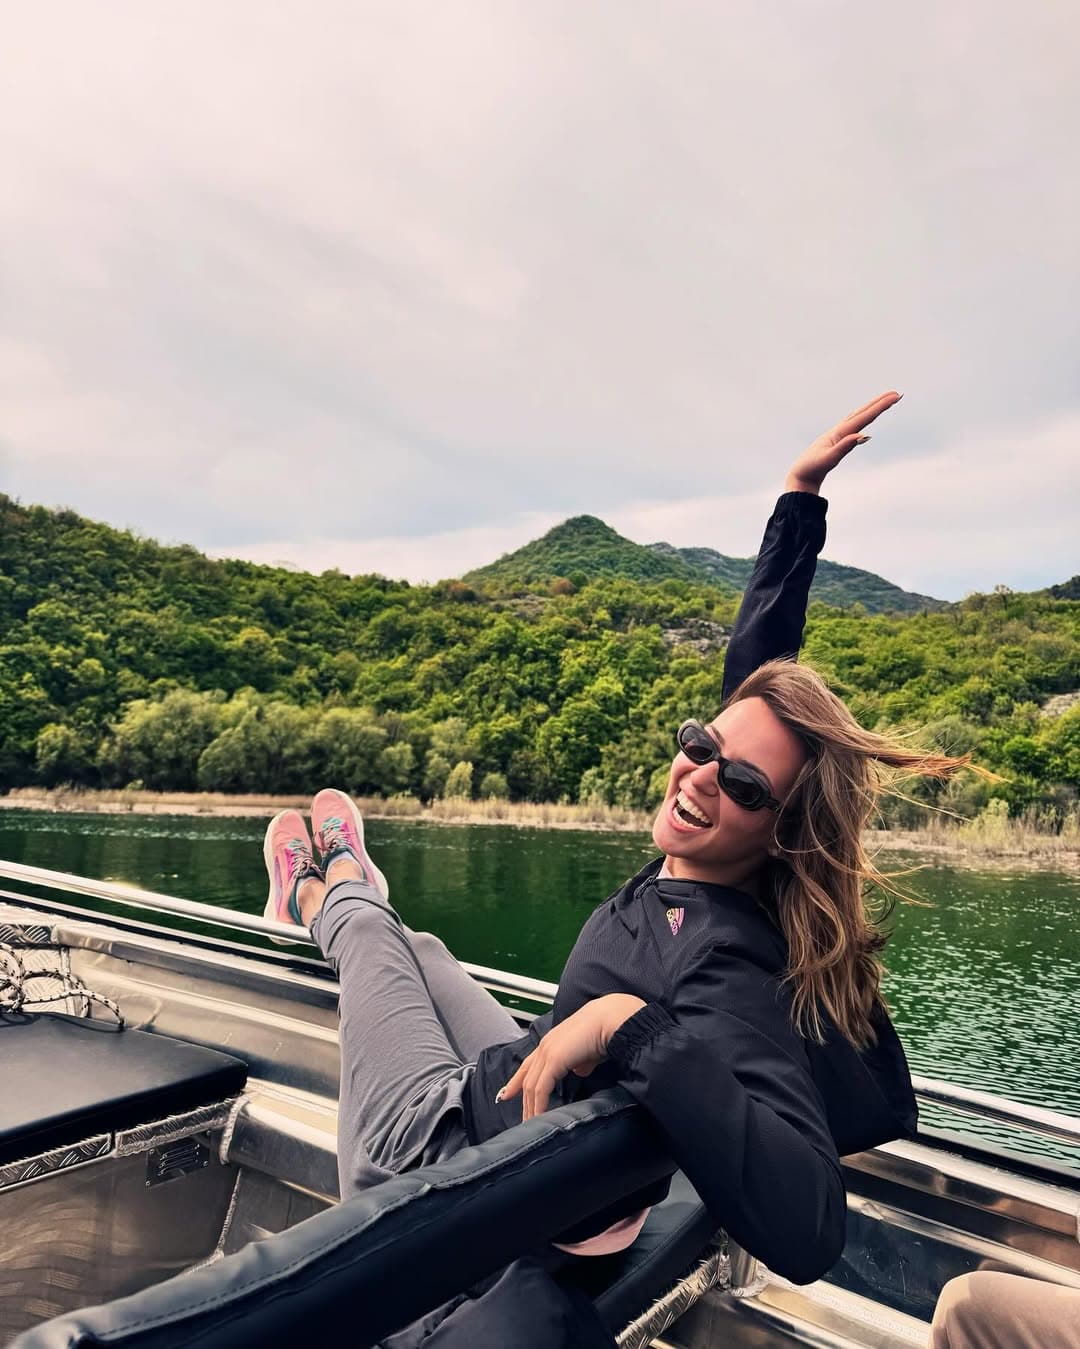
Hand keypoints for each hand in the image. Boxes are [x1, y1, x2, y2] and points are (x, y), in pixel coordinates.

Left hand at [497, 993, 645, 1120]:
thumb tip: (578, 1072)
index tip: (506, 1094)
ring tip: (531, 1125)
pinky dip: (539, 1105)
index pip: (528, 1065)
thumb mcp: (588, 1053)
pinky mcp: (554, 1060)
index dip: (516, 1081)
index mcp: (551, 1042)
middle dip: (523, 1101)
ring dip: (530, 1107)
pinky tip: (540, 1117)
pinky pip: (541, 1088)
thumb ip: (580, 1063)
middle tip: (523, 1121)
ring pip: (531, 1086)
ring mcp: (547, 1052)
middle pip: (526, 1079)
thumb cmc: (604, 1031)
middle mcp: (545, 1046)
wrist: (610, 1020)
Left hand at [785, 390, 901, 494]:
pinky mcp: (837, 440)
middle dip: (879, 403)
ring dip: (872, 407)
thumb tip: (863, 435)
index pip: (864, 417)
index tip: (894, 397)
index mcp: (839, 433)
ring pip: (858, 416)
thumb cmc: (812, 468)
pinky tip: (865, 416)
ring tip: (886, 400)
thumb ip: (844, 447)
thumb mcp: (828, 459)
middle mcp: (839, 430)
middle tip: (896, 394)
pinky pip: (854, 424)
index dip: (880, 407)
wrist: (800, 475)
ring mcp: (837, 434)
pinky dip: (862, 417)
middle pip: (862, 413)